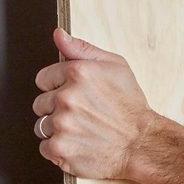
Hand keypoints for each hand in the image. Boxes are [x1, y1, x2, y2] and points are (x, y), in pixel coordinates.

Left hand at [32, 28, 155, 178]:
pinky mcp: (60, 148)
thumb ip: (82, 49)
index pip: (43, 79)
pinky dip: (59, 149)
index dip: (58, 87)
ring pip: (42, 126)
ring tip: (82, 130)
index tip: (74, 95)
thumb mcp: (115, 66)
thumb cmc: (131, 106)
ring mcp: (62, 124)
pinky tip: (79, 144)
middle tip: (82, 114)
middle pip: (40, 103)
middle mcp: (67, 97)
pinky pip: (45, 147)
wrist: (142, 143)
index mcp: (77, 72)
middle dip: (57, 108)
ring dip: (57, 129)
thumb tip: (58, 35)